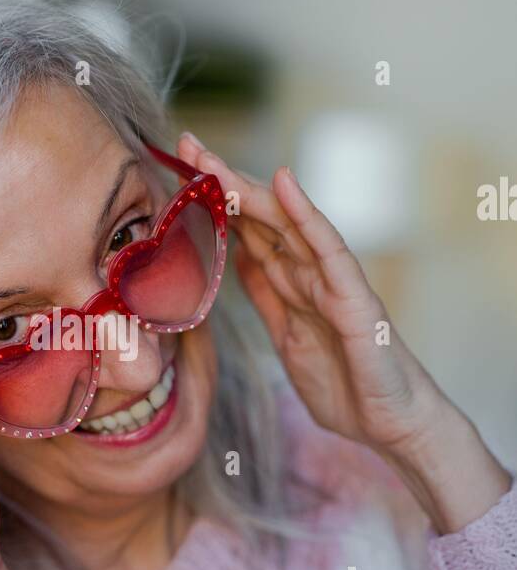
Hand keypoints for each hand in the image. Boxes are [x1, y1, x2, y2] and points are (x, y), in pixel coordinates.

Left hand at [178, 132, 442, 453]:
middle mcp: (310, 272)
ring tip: (214, 159)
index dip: (212, 200)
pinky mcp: (354, 298)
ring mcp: (333, 280)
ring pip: (286, 223)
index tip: (177, 168)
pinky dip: (306, 214)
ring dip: (248, 188)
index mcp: (291, 282)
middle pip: (260, 216)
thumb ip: (264, 295)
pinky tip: (283, 184)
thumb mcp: (287, 336)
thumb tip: (235, 258)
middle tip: (185, 144)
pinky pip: (327, 248)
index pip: (246, 230)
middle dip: (221, 180)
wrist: (391, 425)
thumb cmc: (345, 384)